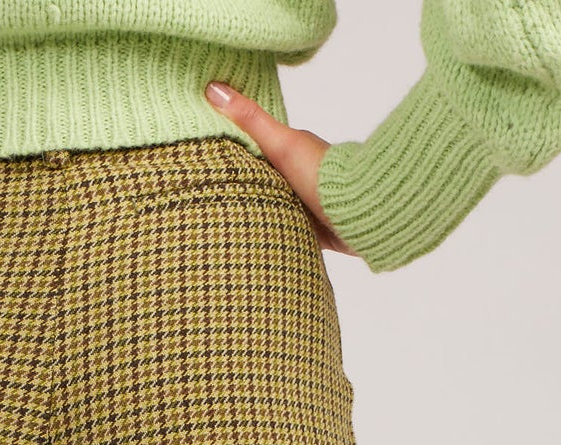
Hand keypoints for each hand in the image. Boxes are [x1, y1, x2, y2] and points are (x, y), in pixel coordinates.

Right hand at [204, 83, 355, 256]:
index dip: (229, 148)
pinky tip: (251, 240)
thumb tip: (214, 88)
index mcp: (291, 149)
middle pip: (261, 177)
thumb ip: (250, 120)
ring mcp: (304, 203)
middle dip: (241, 184)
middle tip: (208, 193)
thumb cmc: (321, 175)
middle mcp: (298, 174)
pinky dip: (270, 233)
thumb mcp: (281, 143)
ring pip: (272, 205)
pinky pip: (284, 231)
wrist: (358, 213)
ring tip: (223, 220)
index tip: (202, 151)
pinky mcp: (310, 230)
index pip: (253, 147)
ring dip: (256, 211)